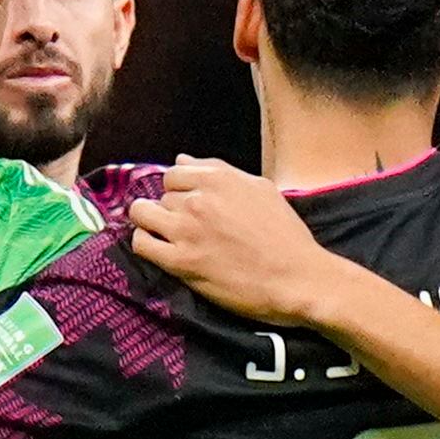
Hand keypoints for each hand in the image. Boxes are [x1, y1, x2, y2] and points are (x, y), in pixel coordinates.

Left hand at [127, 159, 346, 327]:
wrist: (297, 278)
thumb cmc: (285, 235)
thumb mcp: (260, 189)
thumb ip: (219, 172)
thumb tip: (182, 160)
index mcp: (219, 178)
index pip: (174, 172)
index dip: (179, 189)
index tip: (188, 204)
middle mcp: (198, 199)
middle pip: (161, 194)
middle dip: (171, 208)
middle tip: (188, 227)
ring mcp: (186, 230)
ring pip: (143, 213)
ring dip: (150, 222)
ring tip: (165, 235)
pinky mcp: (181, 262)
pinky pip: (142, 244)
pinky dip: (145, 243)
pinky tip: (161, 250)